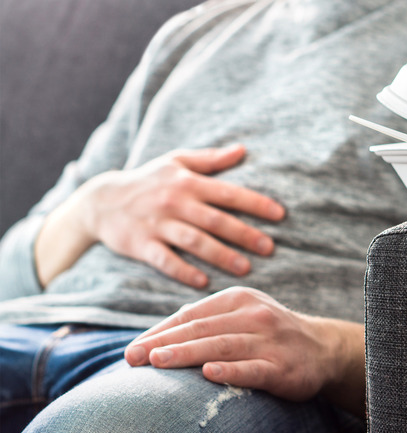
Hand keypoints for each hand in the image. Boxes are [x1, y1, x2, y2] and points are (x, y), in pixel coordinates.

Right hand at [35, 144, 284, 287]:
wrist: (99, 201)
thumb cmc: (148, 180)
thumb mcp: (176, 162)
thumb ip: (211, 159)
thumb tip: (243, 150)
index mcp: (188, 182)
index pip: (228, 193)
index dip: (255, 203)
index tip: (280, 215)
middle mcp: (175, 202)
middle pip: (216, 220)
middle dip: (244, 234)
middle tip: (270, 248)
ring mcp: (158, 224)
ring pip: (194, 241)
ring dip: (221, 255)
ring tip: (246, 268)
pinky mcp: (141, 245)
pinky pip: (165, 261)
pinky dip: (183, 271)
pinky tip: (204, 282)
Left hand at [124, 287, 365, 416]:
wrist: (323, 349)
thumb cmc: (269, 335)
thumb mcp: (241, 316)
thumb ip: (207, 322)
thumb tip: (159, 335)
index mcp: (239, 299)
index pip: (191, 316)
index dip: (160, 332)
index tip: (132, 350)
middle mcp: (254, 315)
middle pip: (202, 329)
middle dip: (164, 343)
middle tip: (133, 357)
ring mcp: (270, 341)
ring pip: (223, 346)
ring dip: (188, 353)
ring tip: (158, 361)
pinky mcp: (283, 367)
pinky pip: (253, 369)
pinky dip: (230, 371)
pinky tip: (208, 374)